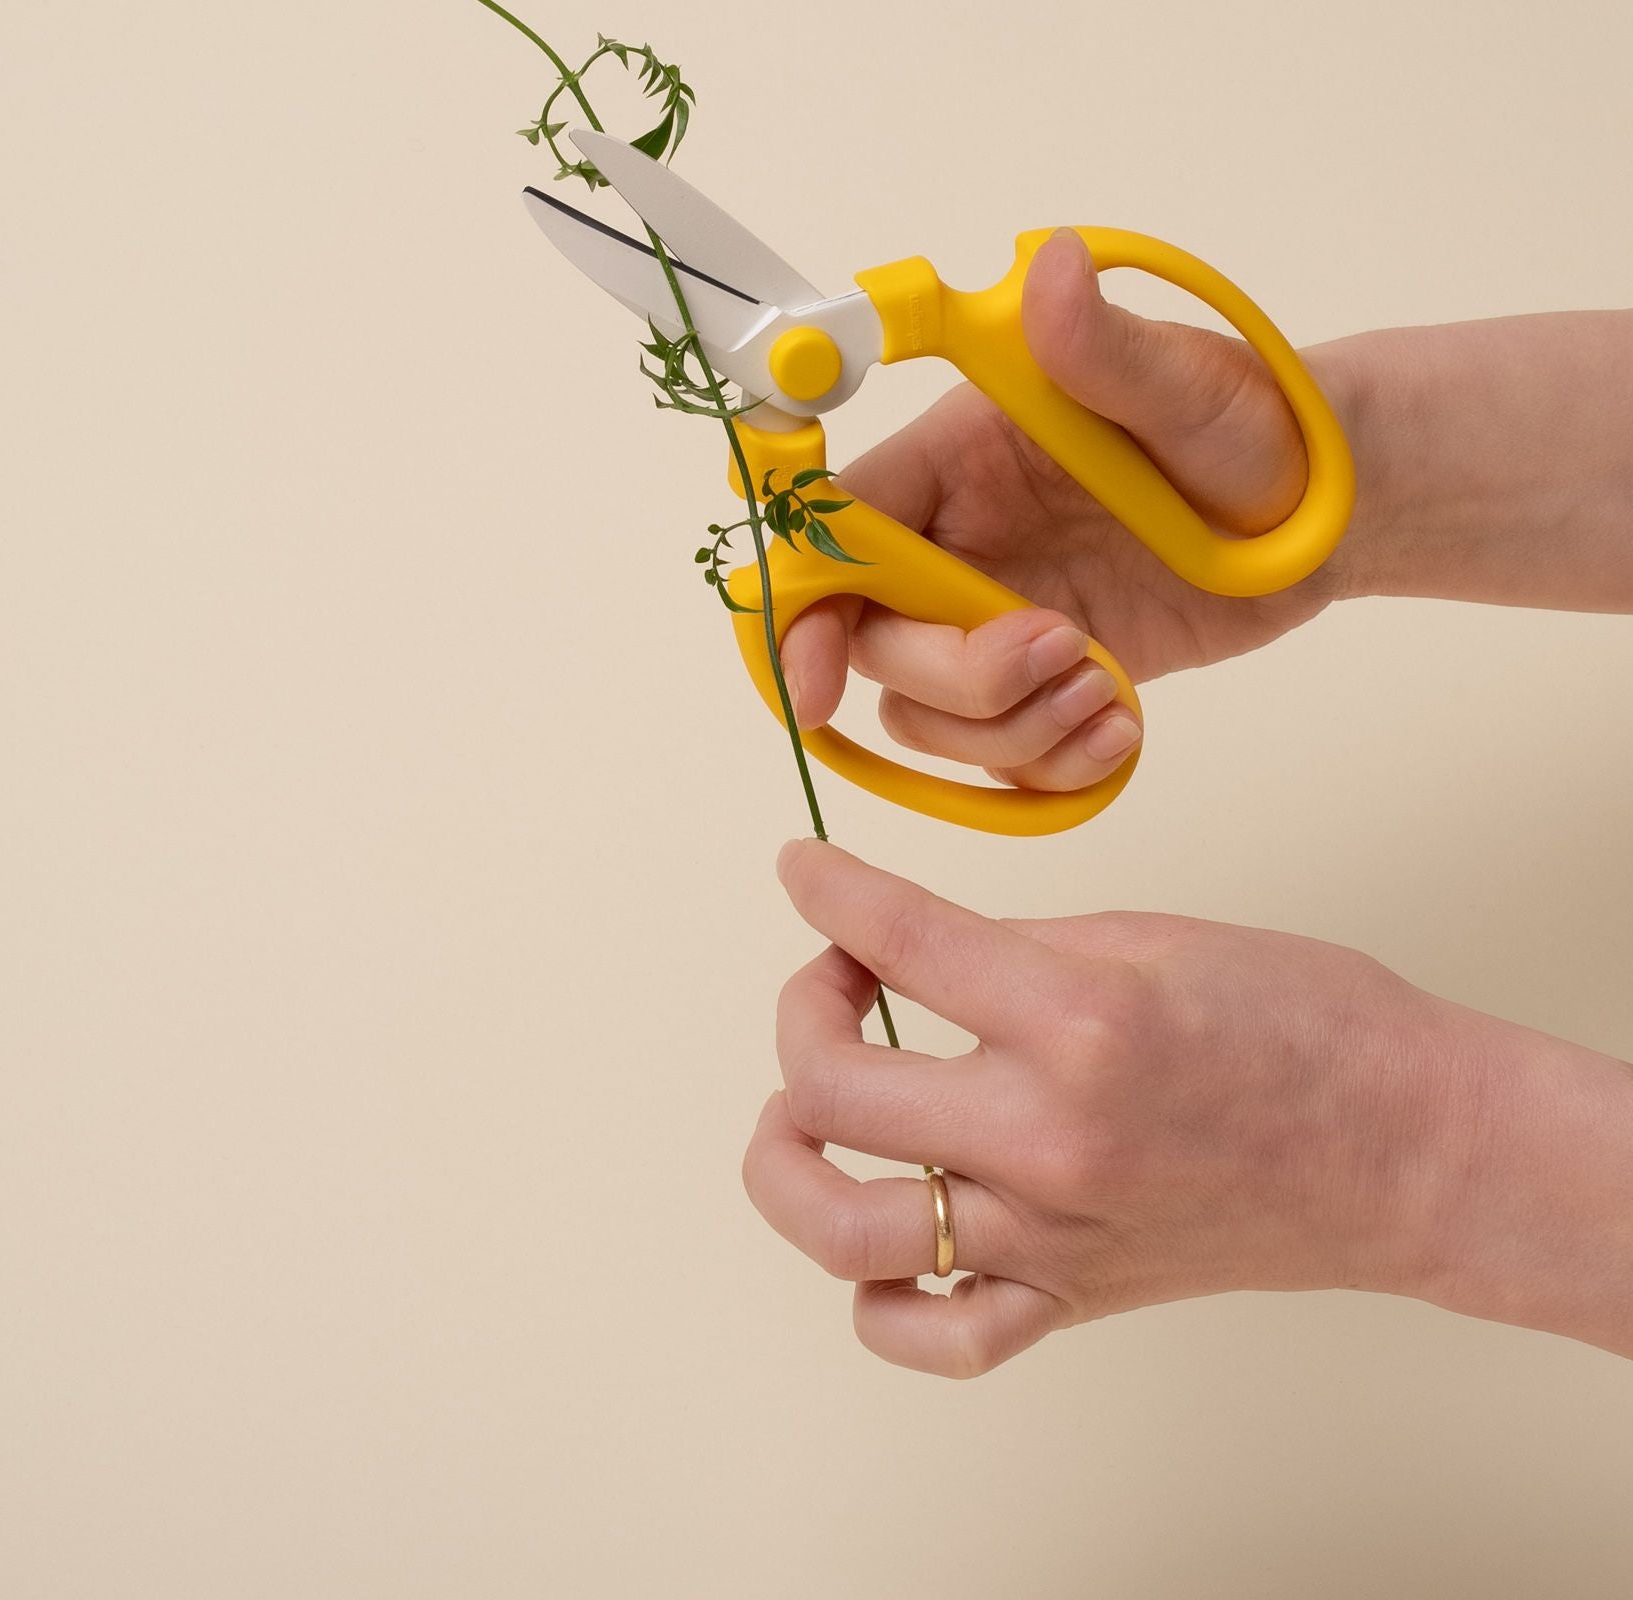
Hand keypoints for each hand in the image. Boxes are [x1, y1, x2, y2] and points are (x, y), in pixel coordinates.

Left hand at [742, 840, 1632, 1375]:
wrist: (1411, 1148)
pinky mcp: (1070, 1302)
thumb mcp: (1144, 935)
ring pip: (843, 1231)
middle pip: (829, 1090)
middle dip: (802, 1009)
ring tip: (816, 1105)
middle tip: (840, 977)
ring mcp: (1050, 1238)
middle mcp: (1046, 1140)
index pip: (895, 939)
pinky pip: (930, 1336)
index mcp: (1076, 1021)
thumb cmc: (1301, 1022)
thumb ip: (1005, 947)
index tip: (801, 865)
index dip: (824, 886)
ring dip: (789, 1157)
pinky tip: (888, 1219)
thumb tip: (900, 947)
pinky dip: (876, 1291)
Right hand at [780, 228, 1349, 792]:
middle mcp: (958, 541)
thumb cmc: (1257, 426)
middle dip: (956, 676)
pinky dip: (1051, 766)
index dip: (801, 607)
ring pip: (928, 712)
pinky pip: (1001, 756)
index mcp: (956, 459)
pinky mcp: (1046, 677)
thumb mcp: (1190, 386)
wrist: (1329, 511)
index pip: (835, 532)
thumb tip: (1048, 265)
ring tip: (1107, 690)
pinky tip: (1121, 729)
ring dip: (1009, 728)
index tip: (813, 682)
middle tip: (1066, 650)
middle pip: (874, 640)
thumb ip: (1104, 346)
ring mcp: (997, 617)